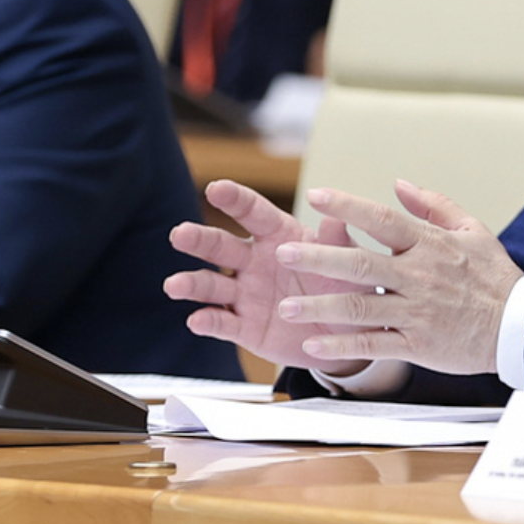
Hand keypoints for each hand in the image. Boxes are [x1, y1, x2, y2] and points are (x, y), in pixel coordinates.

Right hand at [164, 179, 368, 370]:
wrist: (348, 335)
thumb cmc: (347, 286)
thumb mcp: (349, 262)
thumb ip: (337, 241)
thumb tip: (336, 216)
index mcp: (279, 236)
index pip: (253, 211)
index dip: (234, 199)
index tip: (216, 188)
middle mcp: (255, 261)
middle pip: (221, 245)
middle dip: (200, 240)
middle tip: (180, 234)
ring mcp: (246, 294)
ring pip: (212, 285)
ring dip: (193, 284)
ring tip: (175, 285)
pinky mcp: (245, 327)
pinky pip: (222, 323)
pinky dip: (208, 321)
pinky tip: (196, 320)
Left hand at [270, 182, 523, 376]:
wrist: (520, 327)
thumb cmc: (494, 277)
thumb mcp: (473, 231)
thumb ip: (434, 206)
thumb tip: (399, 184)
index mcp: (430, 245)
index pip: (382, 219)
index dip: (348, 207)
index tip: (316, 195)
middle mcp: (419, 276)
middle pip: (361, 264)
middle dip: (319, 258)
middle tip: (283, 253)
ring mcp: (417, 312)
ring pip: (360, 307)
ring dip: (320, 306)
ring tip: (287, 306)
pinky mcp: (418, 345)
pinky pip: (374, 344)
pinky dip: (342, 345)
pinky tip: (313, 345)